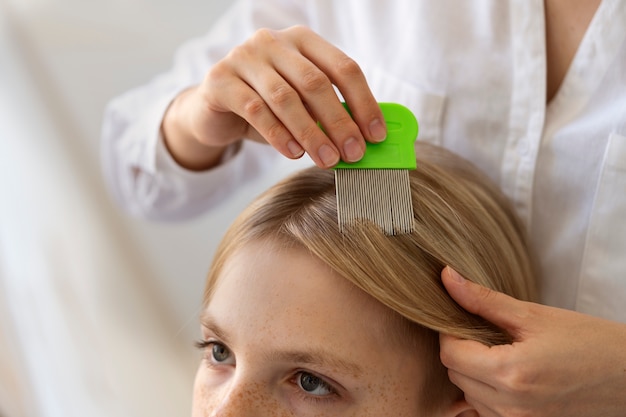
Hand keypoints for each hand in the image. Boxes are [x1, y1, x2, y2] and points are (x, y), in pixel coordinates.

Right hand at [162, 25, 386, 169]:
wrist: (214, 110)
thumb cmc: (267, 108)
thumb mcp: (302, 105)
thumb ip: (330, 112)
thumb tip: (368, 139)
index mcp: (302, 41)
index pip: (343, 67)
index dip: (364, 102)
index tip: (376, 135)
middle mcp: (273, 42)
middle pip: (315, 83)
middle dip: (339, 122)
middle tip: (354, 154)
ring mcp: (244, 57)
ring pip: (285, 98)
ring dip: (311, 134)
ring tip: (327, 160)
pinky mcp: (220, 80)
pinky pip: (255, 110)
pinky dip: (279, 135)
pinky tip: (293, 153)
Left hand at [439, 266, 625, 416]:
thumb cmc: (590, 342)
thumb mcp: (535, 315)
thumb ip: (484, 300)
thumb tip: (447, 277)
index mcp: (511, 374)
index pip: (450, 353)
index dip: (448, 331)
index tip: (460, 318)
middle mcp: (511, 406)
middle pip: (456, 374)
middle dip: (460, 349)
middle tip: (481, 331)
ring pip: (468, 394)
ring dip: (473, 371)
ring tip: (499, 351)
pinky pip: (488, 410)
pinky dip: (487, 391)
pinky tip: (506, 374)